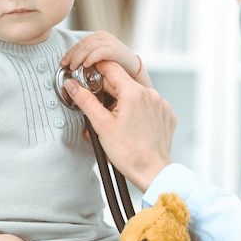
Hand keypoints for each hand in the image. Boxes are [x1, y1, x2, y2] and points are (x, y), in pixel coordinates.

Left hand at [61, 31, 150, 86]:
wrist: (133, 72)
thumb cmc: (114, 67)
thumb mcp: (96, 61)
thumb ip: (85, 59)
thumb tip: (69, 65)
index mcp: (96, 37)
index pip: (78, 43)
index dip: (69, 53)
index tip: (63, 63)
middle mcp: (102, 37)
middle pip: (82, 44)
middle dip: (73, 56)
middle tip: (68, 66)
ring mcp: (110, 42)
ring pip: (88, 46)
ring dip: (79, 57)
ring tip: (75, 67)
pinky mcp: (116, 49)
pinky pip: (100, 52)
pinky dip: (91, 58)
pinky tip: (86, 65)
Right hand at [64, 61, 175, 191]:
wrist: (152, 172)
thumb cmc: (130, 154)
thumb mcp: (101, 126)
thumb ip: (86, 101)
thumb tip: (73, 86)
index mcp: (134, 93)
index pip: (111, 68)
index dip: (96, 70)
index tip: (88, 75)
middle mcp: (151, 94)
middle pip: (123, 82)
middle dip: (108, 92)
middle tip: (98, 107)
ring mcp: (161, 104)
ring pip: (136, 94)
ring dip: (123, 101)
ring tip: (115, 121)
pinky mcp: (167, 114)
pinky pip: (149, 105)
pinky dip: (139, 110)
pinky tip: (131, 125)